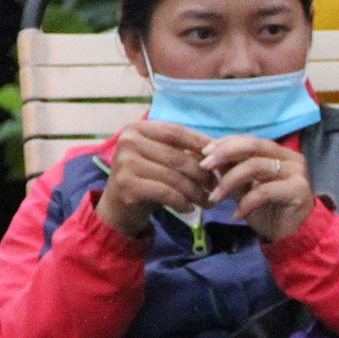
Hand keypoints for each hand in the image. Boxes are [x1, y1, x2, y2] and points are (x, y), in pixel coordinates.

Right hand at [97, 120, 216, 239]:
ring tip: (208, 201)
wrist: (118, 208)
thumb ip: (182, 151)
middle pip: (177, 156)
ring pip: (173, 176)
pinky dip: (181, 201)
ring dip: (195, 191)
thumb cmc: (145, 179)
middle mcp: (128, 141)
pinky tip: (190, 209)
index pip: (176, 131)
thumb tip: (220, 147)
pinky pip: (164, 192)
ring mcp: (125, 162)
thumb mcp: (161, 159)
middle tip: (217, 186)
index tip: (221, 156)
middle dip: (202, 173)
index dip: (200, 143)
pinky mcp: (126, 185)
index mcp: (137, 128)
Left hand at [203, 134, 315, 243]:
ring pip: (256, 166)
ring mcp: (296, 172)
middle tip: (204, 165)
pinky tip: (236, 215)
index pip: (249, 140)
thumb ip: (230, 170)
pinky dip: (246, 203)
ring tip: (215, 198)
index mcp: (277, 153)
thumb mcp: (243, 188)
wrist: (289, 238)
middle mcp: (290, 158)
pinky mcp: (299, 190)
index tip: (203, 152)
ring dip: (230, 181)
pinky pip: (265, 191)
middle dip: (225, 153)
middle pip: (253, 145)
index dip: (225, 143)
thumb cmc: (267, 212)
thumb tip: (204, 155)